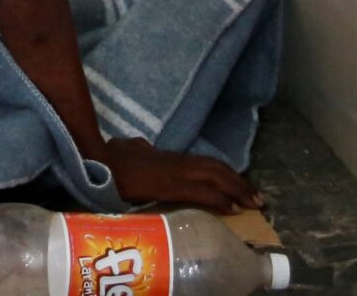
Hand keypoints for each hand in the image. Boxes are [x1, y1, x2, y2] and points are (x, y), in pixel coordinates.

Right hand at [99, 137, 262, 213]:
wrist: (97, 161)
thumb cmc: (111, 158)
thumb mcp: (131, 150)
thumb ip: (140, 149)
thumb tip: (140, 147)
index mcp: (172, 157)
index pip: (207, 163)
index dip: (228, 174)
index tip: (243, 186)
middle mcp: (179, 162)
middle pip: (218, 169)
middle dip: (241, 183)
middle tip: (259, 199)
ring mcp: (175, 172)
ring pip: (215, 178)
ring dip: (237, 190)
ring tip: (253, 203)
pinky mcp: (169, 185)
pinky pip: (201, 192)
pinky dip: (219, 200)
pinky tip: (232, 209)